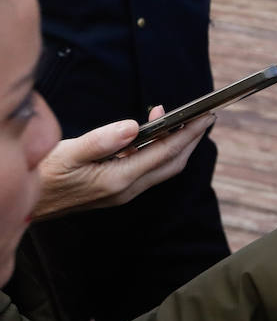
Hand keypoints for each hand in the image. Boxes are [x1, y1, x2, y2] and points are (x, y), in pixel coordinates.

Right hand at [32, 108, 213, 219]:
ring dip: (176, 145)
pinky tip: (150, 134)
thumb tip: (133, 126)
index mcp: (119, 180)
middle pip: (173, 163)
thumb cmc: (44, 176)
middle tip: (204, 116)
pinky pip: (148, 170)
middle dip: (191, 139)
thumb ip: (102, 140)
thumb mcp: (68, 153)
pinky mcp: (116, 191)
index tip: (206, 116)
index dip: (189, 134)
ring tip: (179, 120)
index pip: (166, 153)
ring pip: (163, 168)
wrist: (25, 203)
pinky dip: (158, 151)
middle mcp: (126, 190)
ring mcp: (122, 193)